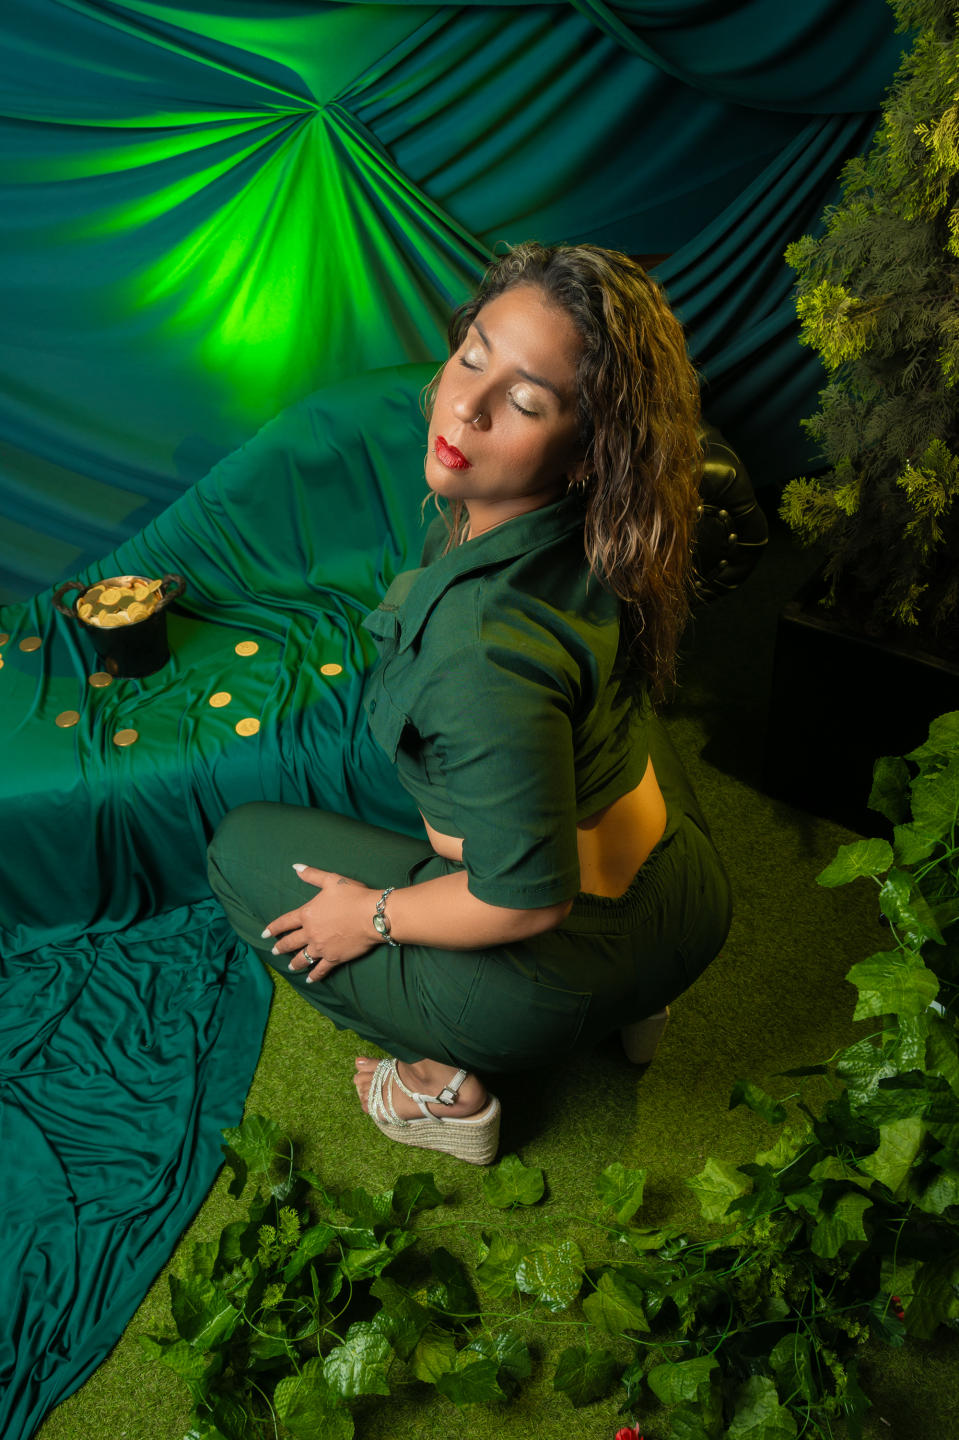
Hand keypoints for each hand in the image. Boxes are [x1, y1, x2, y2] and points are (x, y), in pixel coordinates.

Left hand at [262, 865, 381, 981]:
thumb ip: (312, 875)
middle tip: (274, 951)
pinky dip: (315, 975)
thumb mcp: (331, 880)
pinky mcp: (334, 958)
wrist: (372, 915)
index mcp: (307, 914)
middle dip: (281, 947)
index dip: (273, 928)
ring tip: (290, 967)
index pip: (285, 922)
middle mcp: (311, 933)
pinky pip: (321, 969)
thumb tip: (295, 867)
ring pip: (303, 958)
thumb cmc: (353, 896)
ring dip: (295, 963)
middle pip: (291, 942)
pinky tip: (310, 980)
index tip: (264, 934)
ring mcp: (322, 947)